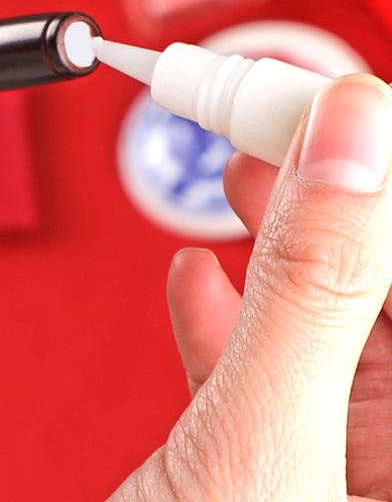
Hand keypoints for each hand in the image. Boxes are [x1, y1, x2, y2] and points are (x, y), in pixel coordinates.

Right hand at [110, 74, 391, 500]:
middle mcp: (384, 454)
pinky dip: (221, 306)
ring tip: (240, 169)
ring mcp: (322, 456)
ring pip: (320, 310)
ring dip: (275, 231)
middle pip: (378, 277)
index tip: (337, 109)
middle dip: (331, 189)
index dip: (387, 180)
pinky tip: (194, 274)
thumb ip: (312, 287)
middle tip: (275, 119)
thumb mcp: (267, 436)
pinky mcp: (255, 456)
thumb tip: (349, 137)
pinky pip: (257, 361)